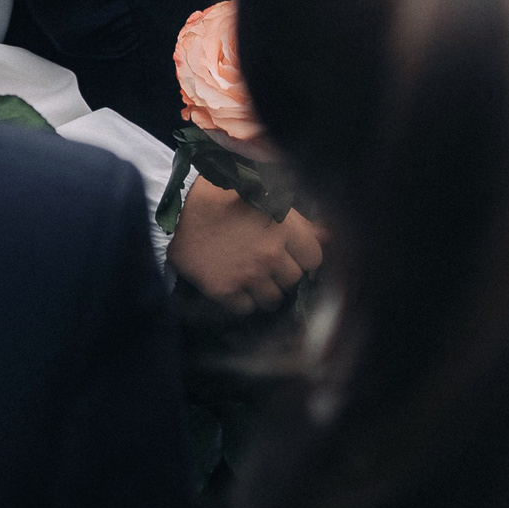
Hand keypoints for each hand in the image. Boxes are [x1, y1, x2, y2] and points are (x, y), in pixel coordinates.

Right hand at [168, 181, 323, 312]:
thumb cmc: (223, 198)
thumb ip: (300, 222)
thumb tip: (330, 236)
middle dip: (282, 274)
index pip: (314, 259)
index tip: (291, 255)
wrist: (178, 212)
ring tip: (250, 274)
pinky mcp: (225, 291)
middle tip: (265, 263)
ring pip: (273, 299)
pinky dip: (241, 300)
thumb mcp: (266, 199)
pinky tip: (233, 282)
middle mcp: (270, 254)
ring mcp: (248, 275)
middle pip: (293, 281)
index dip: (303, 258)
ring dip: (264, 290)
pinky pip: (247, 309)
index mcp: (283, 227)